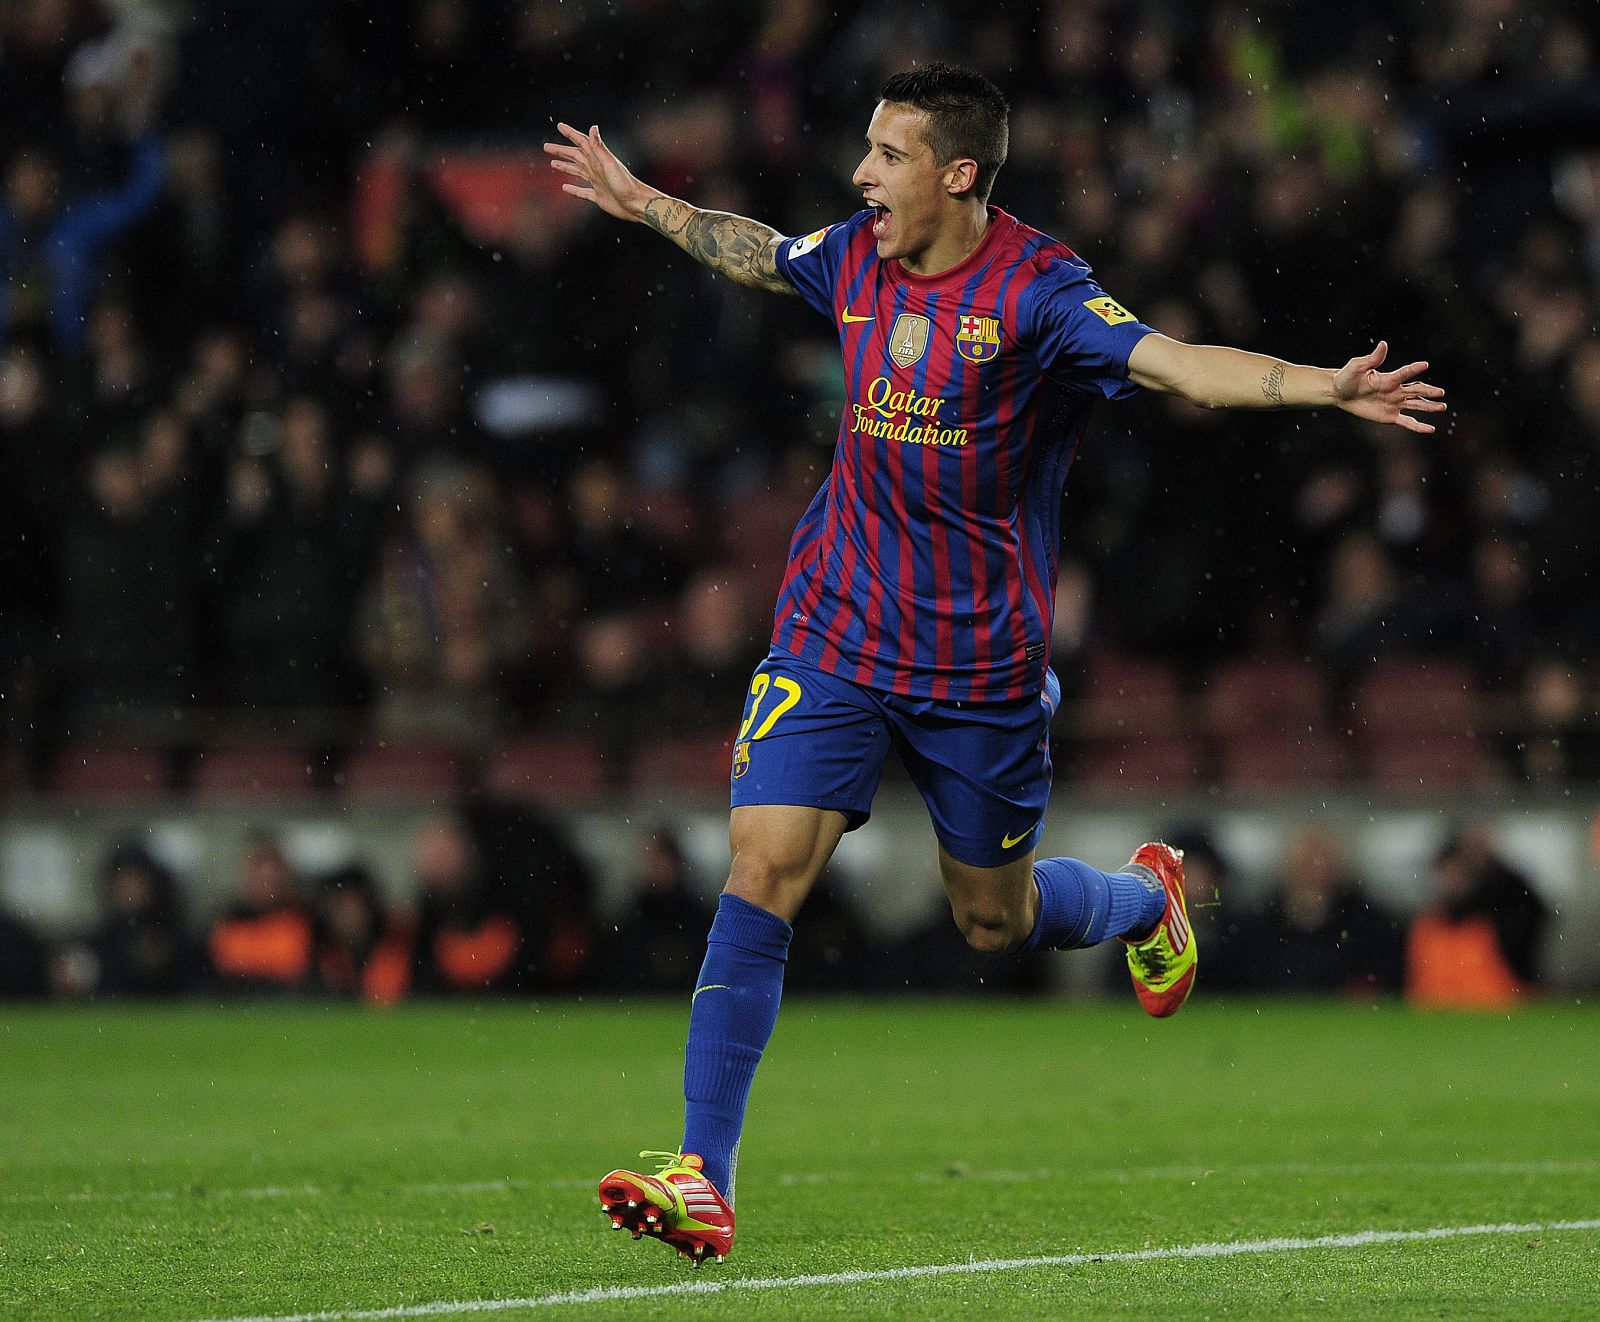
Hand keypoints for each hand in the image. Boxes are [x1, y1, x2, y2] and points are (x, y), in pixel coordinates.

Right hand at [544, 123, 652, 221]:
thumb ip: (599, 147)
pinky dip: (573, 189)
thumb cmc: (625, 184)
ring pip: (577, 171)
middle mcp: (596, 169)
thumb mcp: (609, 164)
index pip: (581, 142)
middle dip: (561, 151)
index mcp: (598, 159)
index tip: (560, 126)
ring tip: (553, 163)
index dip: (570, 134)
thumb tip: (593, 128)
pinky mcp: (598, 196)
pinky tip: (565, 188)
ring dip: (565, 166)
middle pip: (575, 156)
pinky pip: (582, 192)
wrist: (637, 204)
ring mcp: (597, 182)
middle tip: (547, 147)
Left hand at [1332, 341, 1446, 433]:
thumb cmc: (1347, 377)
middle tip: (1441, 393)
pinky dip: (1418, 426)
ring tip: (1443, 407)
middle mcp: (1396, 391)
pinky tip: (1431, 429)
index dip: (1413, 369)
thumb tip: (1383, 344)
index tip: (1424, 365)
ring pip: (1416, 405)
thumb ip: (1372, 358)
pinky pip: (1407, 422)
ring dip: (1429, 406)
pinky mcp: (1390, 416)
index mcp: (1389, 379)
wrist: (1339, 393)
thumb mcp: (1358, 366)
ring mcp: (1394, 404)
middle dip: (1429, 392)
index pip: (1404, 373)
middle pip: (1416, 391)